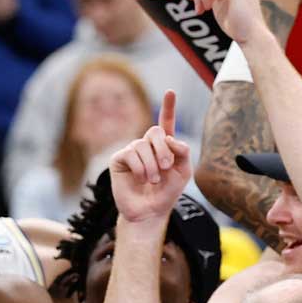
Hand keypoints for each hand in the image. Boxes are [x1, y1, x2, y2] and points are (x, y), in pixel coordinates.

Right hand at [108, 90, 191, 224]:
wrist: (150, 210)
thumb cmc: (167, 192)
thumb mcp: (183, 171)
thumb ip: (182, 151)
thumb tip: (169, 138)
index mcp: (163, 146)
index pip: (166, 122)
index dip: (168, 107)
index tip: (170, 91)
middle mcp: (146, 145)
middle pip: (155, 131)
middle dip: (163, 149)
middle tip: (166, 167)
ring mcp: (131, 151)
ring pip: (142, 145)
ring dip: (152, 165)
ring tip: (153, 180)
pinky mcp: (118, 159)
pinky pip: (130, 154)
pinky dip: (139, 167)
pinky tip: (141, 179)